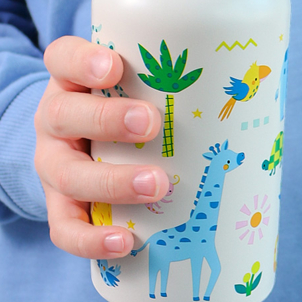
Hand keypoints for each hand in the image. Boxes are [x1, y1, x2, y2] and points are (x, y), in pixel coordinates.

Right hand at [34, 36, 167, 258]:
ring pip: (66, 174)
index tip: (114, 66)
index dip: (83, 61)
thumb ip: (167, 80)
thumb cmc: (121, 110)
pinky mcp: (60, 206)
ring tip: (155, 185)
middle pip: (61, 114)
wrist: (81, 149)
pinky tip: (124, 242)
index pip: (62, 58)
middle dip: (107, 119)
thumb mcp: (131, 85)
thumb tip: (249, 85)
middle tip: (151, 124)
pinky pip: (65, 228)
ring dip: (111, 182)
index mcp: (69, 81)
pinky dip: (92, 239)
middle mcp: (54, 120)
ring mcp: (53, 166)